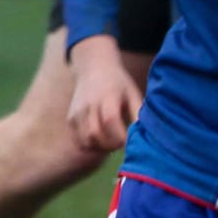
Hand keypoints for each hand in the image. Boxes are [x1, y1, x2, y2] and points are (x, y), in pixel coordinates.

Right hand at [67, 35, 142, 151]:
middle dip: (111, 145)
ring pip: (86, 140)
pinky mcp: (71, 120)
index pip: (110, 120)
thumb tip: (147, 134)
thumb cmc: (119, 84)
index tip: (130, 141)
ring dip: (101, 148)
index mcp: (107, 96)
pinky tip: (101, 141)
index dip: (120, 136)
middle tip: (121, 143)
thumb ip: (138, 113)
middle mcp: (89, 105)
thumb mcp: (133, 93)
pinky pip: (79, 141)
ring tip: (112, 143)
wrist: (94, 69)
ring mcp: (77, 113)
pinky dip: (91, 146)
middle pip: (95, 133)